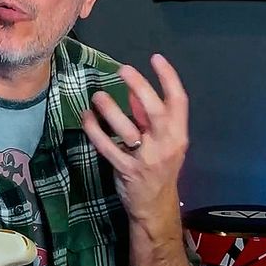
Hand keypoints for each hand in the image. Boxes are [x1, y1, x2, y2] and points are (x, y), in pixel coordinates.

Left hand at [81, 53, 188, 220]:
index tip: (156, 59)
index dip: (168, 78)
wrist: (155, 206)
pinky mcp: (126, 170)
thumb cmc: (159, 168)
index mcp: (178, 134)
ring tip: (98, 95)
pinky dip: (95, 130)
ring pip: (127, 129)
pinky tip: (86, 117)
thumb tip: (135, 93)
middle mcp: (166, 145)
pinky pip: (107, 147)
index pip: (179, 101)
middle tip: (123, 69)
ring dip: (111, 109)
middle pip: (155, 111)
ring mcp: (146, 159)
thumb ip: (149, 118)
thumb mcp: (163, 142)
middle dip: (140, 87)